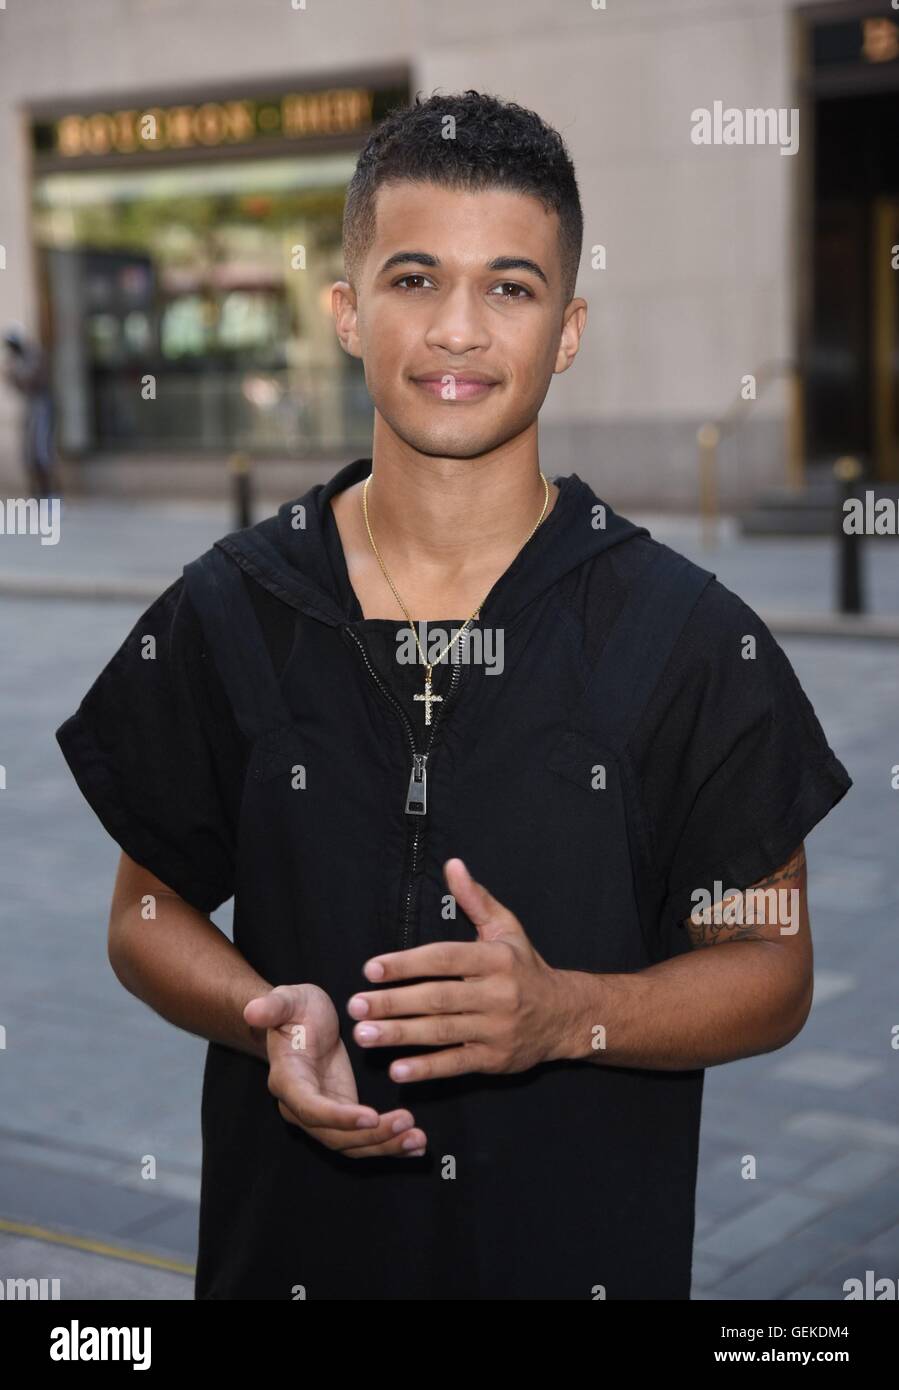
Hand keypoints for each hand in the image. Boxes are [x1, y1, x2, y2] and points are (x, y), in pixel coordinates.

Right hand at [244, 983, 427, 1156]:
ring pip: (352, 1145)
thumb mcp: (287, 999)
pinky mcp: (344, 1115)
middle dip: (372, 1135)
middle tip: (407, 1122)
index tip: (371, 1117)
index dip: (340, 1117)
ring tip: (417, 1140)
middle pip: (336, 1136)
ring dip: (386, 1146)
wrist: (300, 1022)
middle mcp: (302, 1106)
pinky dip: (389, 1146)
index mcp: (287, 1080)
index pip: (311, 1108)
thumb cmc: (295, 1009)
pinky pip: (364, 1140)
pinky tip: (416, 1146)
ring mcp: (324, 1115)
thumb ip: (272, 1006)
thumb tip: (253, 1011)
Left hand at [346, 858, 564, 1082]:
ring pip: (442, 1032)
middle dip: (392, 1002)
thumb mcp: (506, 928)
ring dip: (399, 1034)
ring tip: (363, 1035)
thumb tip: (453, 864)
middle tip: (355, 1006)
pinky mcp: (495, 1059)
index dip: (406, 964)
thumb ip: (476, 899)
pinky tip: (397, 1069)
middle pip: (437, 998)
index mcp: (496, 959)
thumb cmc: (525, 967)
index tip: (371, 969)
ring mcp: (497, 1029)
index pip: (444, 958)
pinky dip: (426, 1068)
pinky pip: (457, 1064)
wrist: (566, 1015)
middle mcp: (498, 993)